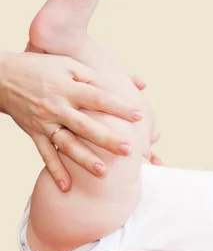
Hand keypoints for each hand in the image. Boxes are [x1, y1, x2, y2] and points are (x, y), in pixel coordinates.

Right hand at [0, 51, 144, 191]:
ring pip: (67, 144)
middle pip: (86, 126)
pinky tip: (67, 187)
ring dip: (84, 159)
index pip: (98, 99)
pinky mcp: (34, 133)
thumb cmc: (40, 67)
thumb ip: (96, 75)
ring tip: (103, 172)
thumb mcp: (67, 63)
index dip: (119, 107)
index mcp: (68, 88)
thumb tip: (133, 83)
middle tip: (128, 150)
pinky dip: (55, 171)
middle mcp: (57, 107)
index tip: (139, 117)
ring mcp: (45, 122)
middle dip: (107, 139)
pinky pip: (46, 155)